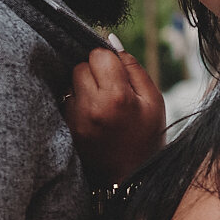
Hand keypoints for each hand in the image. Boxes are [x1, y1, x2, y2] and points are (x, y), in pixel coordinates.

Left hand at [65, 47, 164, 181]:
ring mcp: (74, 119)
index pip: (98, 55)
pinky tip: (92, 118)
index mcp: (117, 97)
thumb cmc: (147, 137)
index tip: (118, 75)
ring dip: (84, 88)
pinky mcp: (65, 129)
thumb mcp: (154, 101)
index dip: (109, 61)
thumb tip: (111, 40)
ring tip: (101, 107)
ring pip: (71, 83)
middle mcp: (91, 107)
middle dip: (95, 73)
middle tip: (111, 92)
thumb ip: (133, 68)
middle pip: (80, 66)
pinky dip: (77, 104)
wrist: (130, 178)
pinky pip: (65, 101)